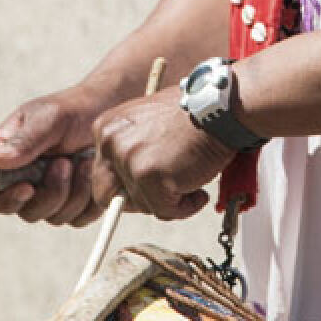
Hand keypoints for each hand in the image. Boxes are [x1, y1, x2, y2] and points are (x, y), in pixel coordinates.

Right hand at [0, 86, 103, 225]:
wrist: (105, 110)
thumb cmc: (72, 109)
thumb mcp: (49, 117)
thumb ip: (24, 140)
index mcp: (7, 158)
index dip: (4, 200)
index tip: (28, 188)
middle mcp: (24, 180)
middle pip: (25, 211)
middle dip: (51, 191)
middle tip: (65, 162)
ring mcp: (48, 195)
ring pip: (54, 217)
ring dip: (74, 191)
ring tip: (84, 160)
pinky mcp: (72, 204)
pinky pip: (78, 218)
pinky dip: (89, 199)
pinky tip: (93, 171)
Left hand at [91, 87, 235, 219]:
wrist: (218, 108)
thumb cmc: (192, 115)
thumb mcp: (149, 123)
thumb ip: (133, 149)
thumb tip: (128, 188)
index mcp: (106, 128)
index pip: (102, 175)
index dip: (127, 186)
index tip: (151, 184)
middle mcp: (110, 142)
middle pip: (109, 196)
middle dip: (140, 199)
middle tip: (168, 190)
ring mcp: (128, 159)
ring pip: (142, 205)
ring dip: (169, 200)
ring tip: (191, 177)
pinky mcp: (148, 176)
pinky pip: (164, 211)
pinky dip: (185, 208)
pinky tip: (199, 190)